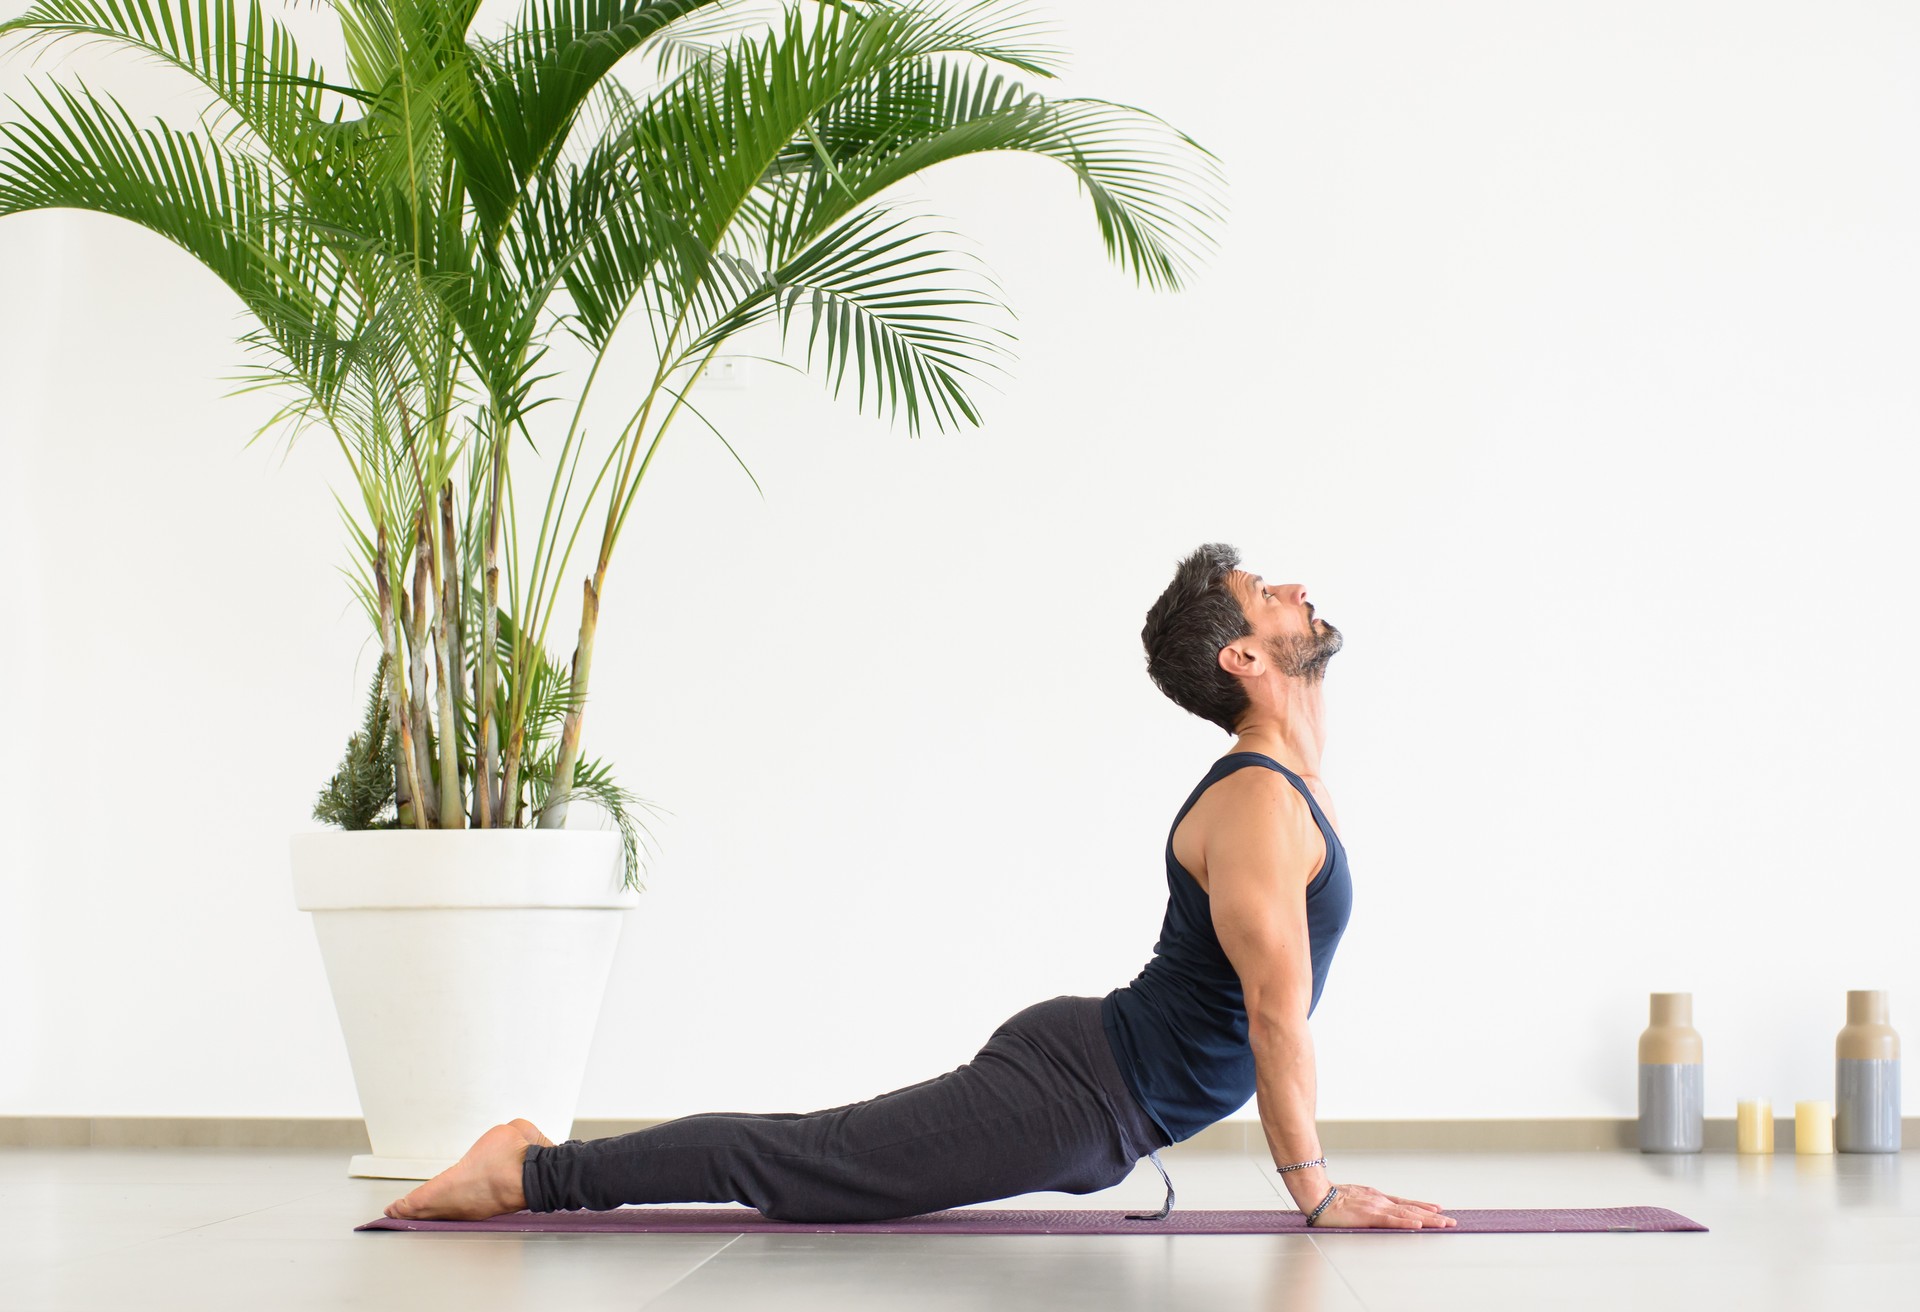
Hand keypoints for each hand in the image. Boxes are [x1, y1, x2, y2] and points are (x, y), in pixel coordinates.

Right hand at [1307, 1181, 1455, 1228]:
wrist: (1316, 1196)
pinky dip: (1406, 1221)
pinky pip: (1391, 1220)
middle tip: (1451, 1221)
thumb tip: (1375, 1211)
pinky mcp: (1369, 1215)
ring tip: (1443, 1223)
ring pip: (1406, 1214)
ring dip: (1427, 1219)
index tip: (1438, 1210)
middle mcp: (1380, 1201)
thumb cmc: (1330, 1199)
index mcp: (1376, 1198)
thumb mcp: (1354, 1199)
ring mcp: (1375, 1207)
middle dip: (1432, 1215)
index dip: (1422, 1207)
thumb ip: (1367, 1204)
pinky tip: (1418, 1224)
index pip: (1404, 1204)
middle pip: (1411, 1208)